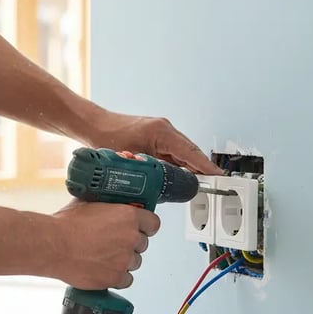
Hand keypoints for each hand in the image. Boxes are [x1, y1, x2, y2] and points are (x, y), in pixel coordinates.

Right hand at [50, 200, 160, 289]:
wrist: (53, 245)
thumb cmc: (65, 225)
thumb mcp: (88, 204)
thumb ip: (104, 206)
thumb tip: (105, 205)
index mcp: (127, 216)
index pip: (153, 223)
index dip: (146, 227)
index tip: (140, 229)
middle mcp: (130, 238)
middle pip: (142, 244)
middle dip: (130, 244)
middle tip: (113, 243)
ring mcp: (124, 259)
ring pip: (134, 262)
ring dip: (123, 260)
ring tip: (105, 257)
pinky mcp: (115, 277)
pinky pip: (126, 280)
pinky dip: (117, 277)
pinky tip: (104, 270)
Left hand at [83, 109, 222, 174]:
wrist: (94, 126)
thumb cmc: (107, 137)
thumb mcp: (133, 160)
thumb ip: (152, 173)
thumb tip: (165, 188)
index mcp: (162, 132)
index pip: (190, 152)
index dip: (205, 166)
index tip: (217, 176)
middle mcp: (164, 129)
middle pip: (190, 152)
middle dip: (200, 168)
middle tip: (210, 184)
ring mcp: (160, 132)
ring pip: (182, 152)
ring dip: (189, 166)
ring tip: (197, 183)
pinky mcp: (155, 136)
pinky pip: (173, 151)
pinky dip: (178, 162)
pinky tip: (178, 175)